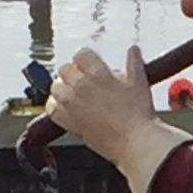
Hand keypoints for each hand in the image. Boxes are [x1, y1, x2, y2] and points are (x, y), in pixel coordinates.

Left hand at [45, 44, 160, 171]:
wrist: (135, 142)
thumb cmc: (138, 115)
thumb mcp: (140, 82)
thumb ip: (134, 62)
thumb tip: (133, 50)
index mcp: (98, 73)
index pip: (81, 54)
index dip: (85, 59)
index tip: (89, 65)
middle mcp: (81, 86)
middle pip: (65, 69)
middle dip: (73, 73)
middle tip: (82, 81)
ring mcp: (73, 104)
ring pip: (55, 87)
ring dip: (62, 88)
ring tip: (73, 94)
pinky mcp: (69, 122)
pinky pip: (52, 109)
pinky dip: (55, 107)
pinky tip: (64, 108)